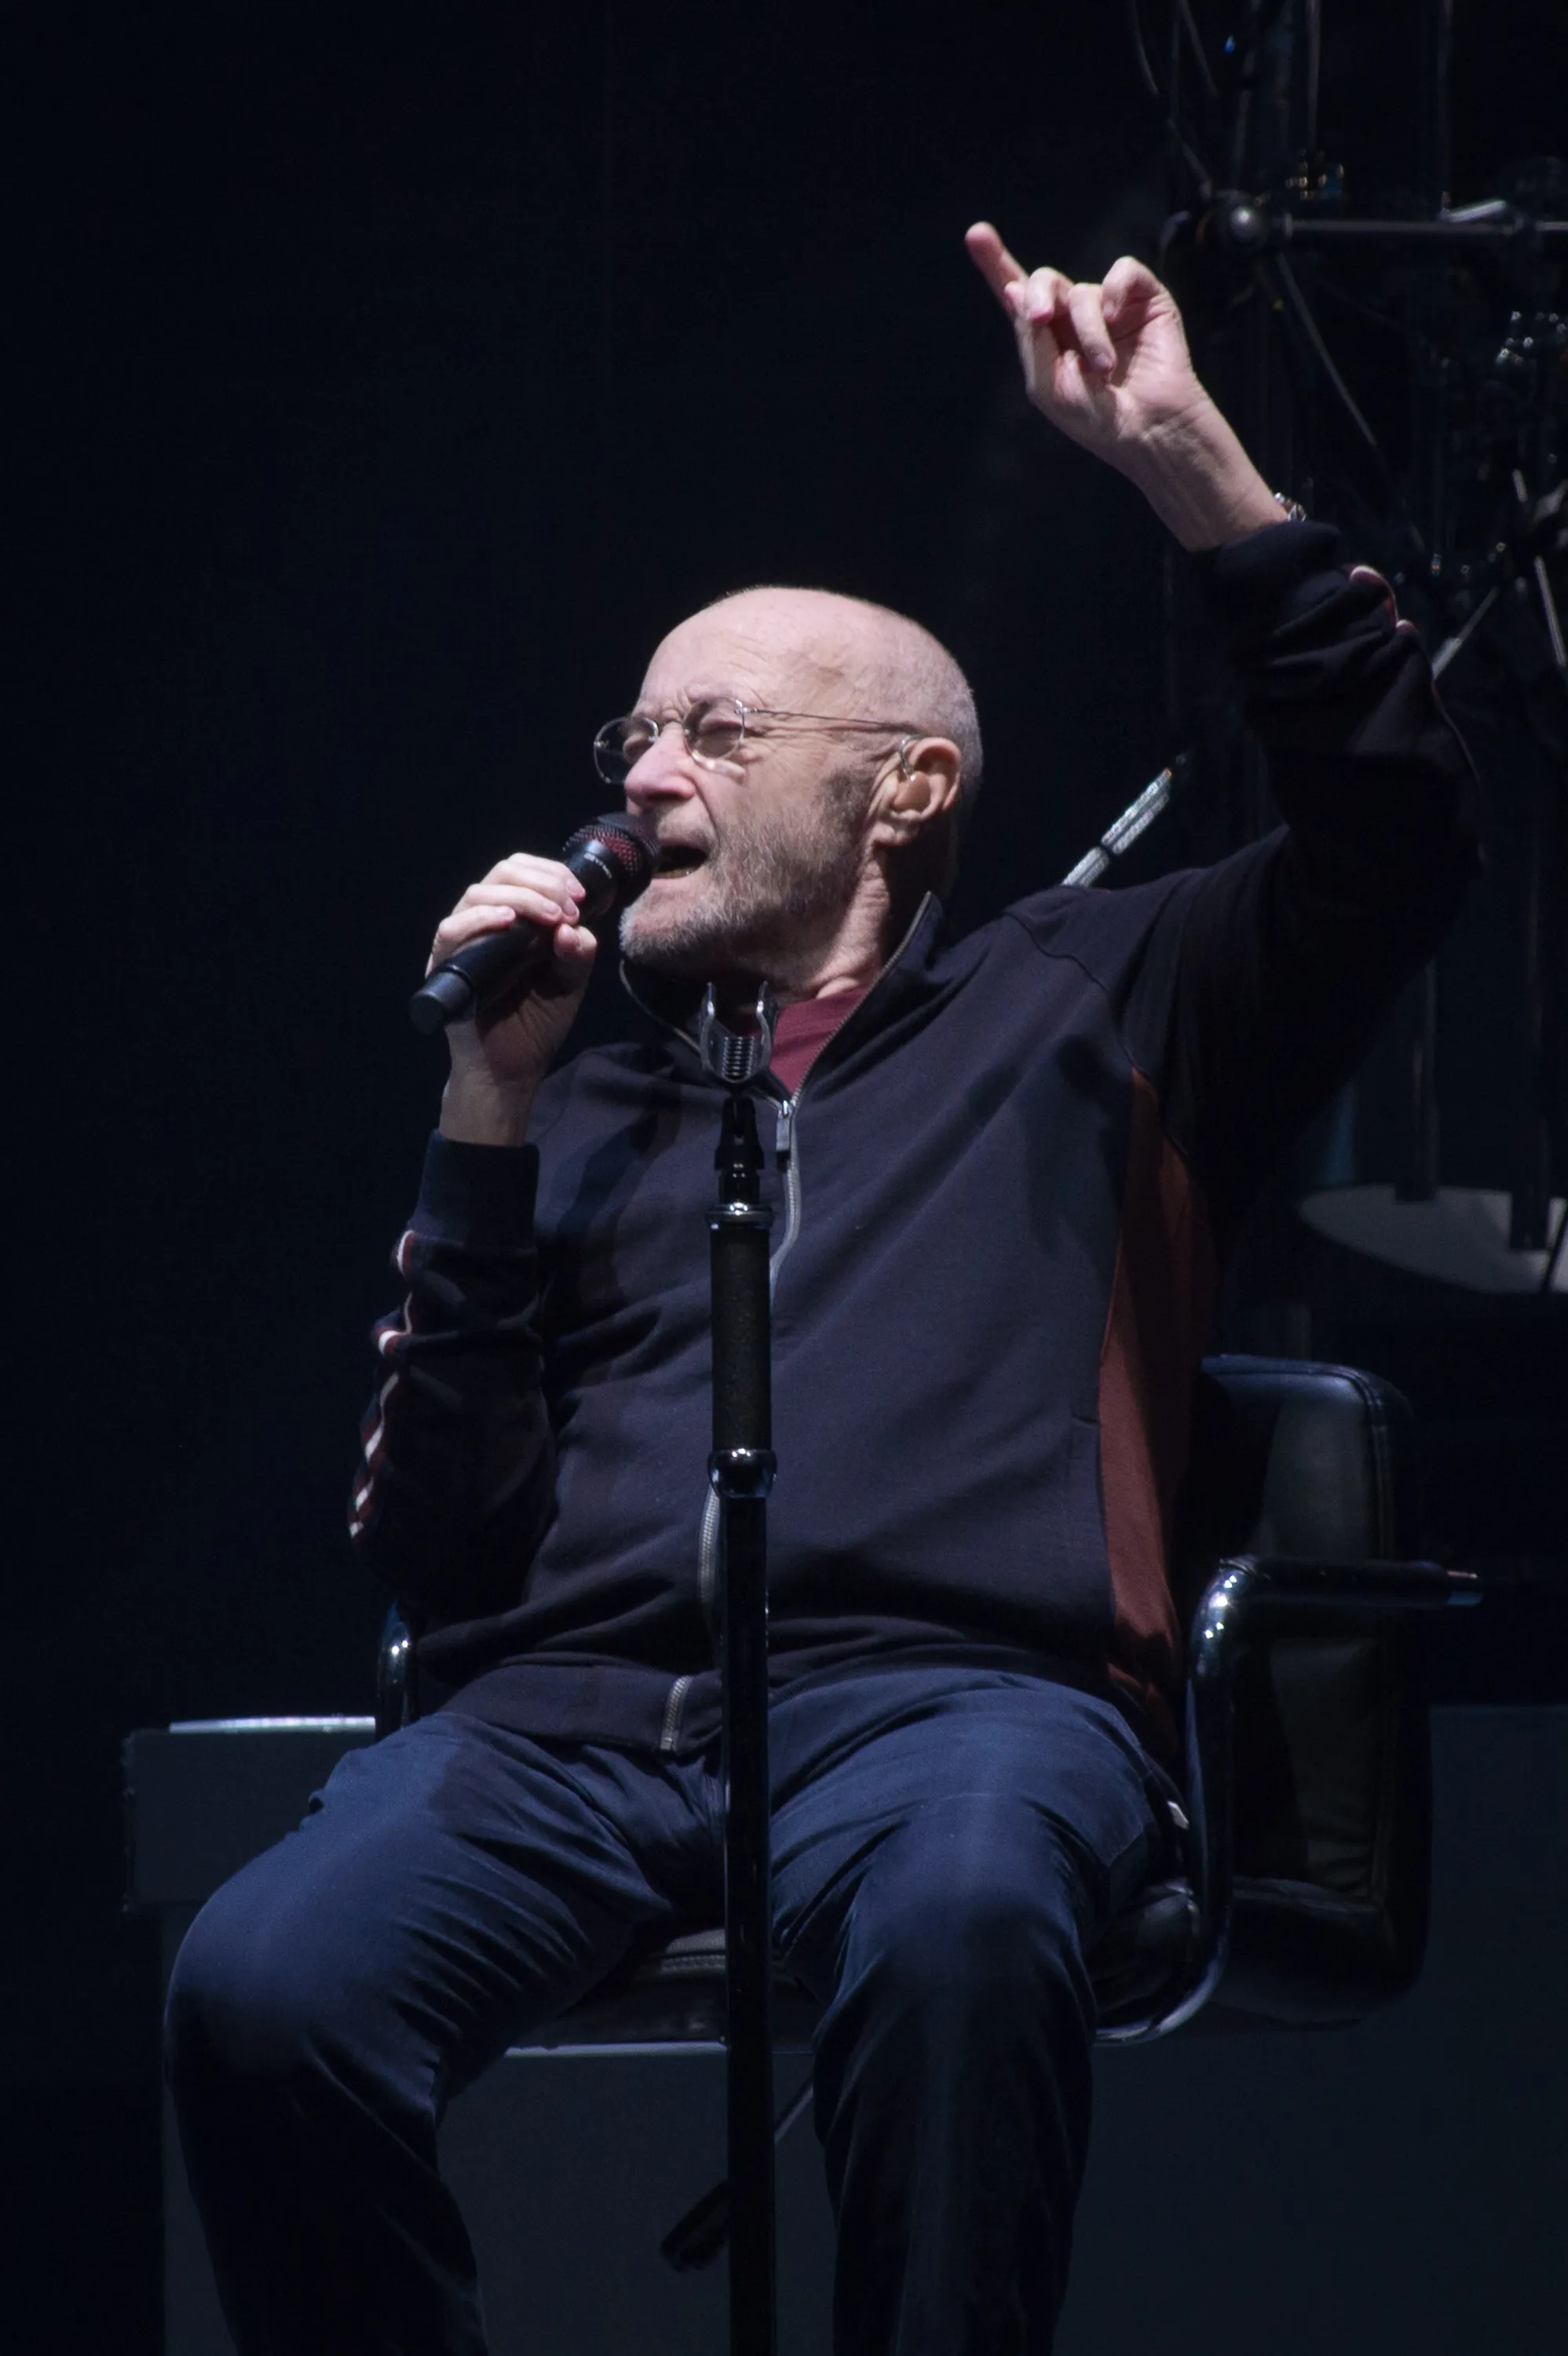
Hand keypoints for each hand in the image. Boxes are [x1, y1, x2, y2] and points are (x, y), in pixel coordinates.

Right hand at [430, 853, 597, 1144]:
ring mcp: (462, 942)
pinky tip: (509, 921)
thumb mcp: (568, 984)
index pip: (524, 872)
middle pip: (501, 872)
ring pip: (476, 893)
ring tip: (551, 917)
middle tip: (568, 907)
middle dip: (541, 881)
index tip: (580, 896)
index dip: (553, 873)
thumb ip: (577, 954)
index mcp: (516, 920)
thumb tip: (572, 927)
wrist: (510, 1071)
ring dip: (520, 897)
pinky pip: (450, 930)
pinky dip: (480, 919)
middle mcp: (485, 923)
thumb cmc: (535, 1025)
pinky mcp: (445, 966)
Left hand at [965, 223, 1282, 549]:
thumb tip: (1015, 289)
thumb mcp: (1048, 386)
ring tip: (1103, 370)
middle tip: (1042, 317)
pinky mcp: (1143, 297)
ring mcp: (1109, 305)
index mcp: (1046, 338)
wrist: (1147, 429)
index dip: (996, 264)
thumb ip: (1030, 339)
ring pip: (1082, 290)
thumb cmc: (1096, 418)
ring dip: (1089, 331)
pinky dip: (1116, 293)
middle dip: (1038, 294)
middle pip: (1045, 281)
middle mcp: (1073, 317)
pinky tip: (1118, 319)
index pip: (1017, 296)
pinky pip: (1122, 271)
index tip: (976, 235)